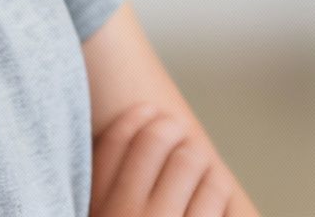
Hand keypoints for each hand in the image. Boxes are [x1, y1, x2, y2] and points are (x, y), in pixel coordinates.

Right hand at [90, 104, 245, 216]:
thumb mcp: (106, 214)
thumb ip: (110, 189)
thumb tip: (129, 137)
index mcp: (98, 210)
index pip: (112, 144)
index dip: (133, 117)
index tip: (148, 109)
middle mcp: (124, 215)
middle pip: (154, 140)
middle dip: (172, 128)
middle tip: (178, 129)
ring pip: (191, 158)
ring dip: (200, 160)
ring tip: (198, 171)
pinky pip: (217, 189)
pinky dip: (217, 188)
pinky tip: (212, 198)